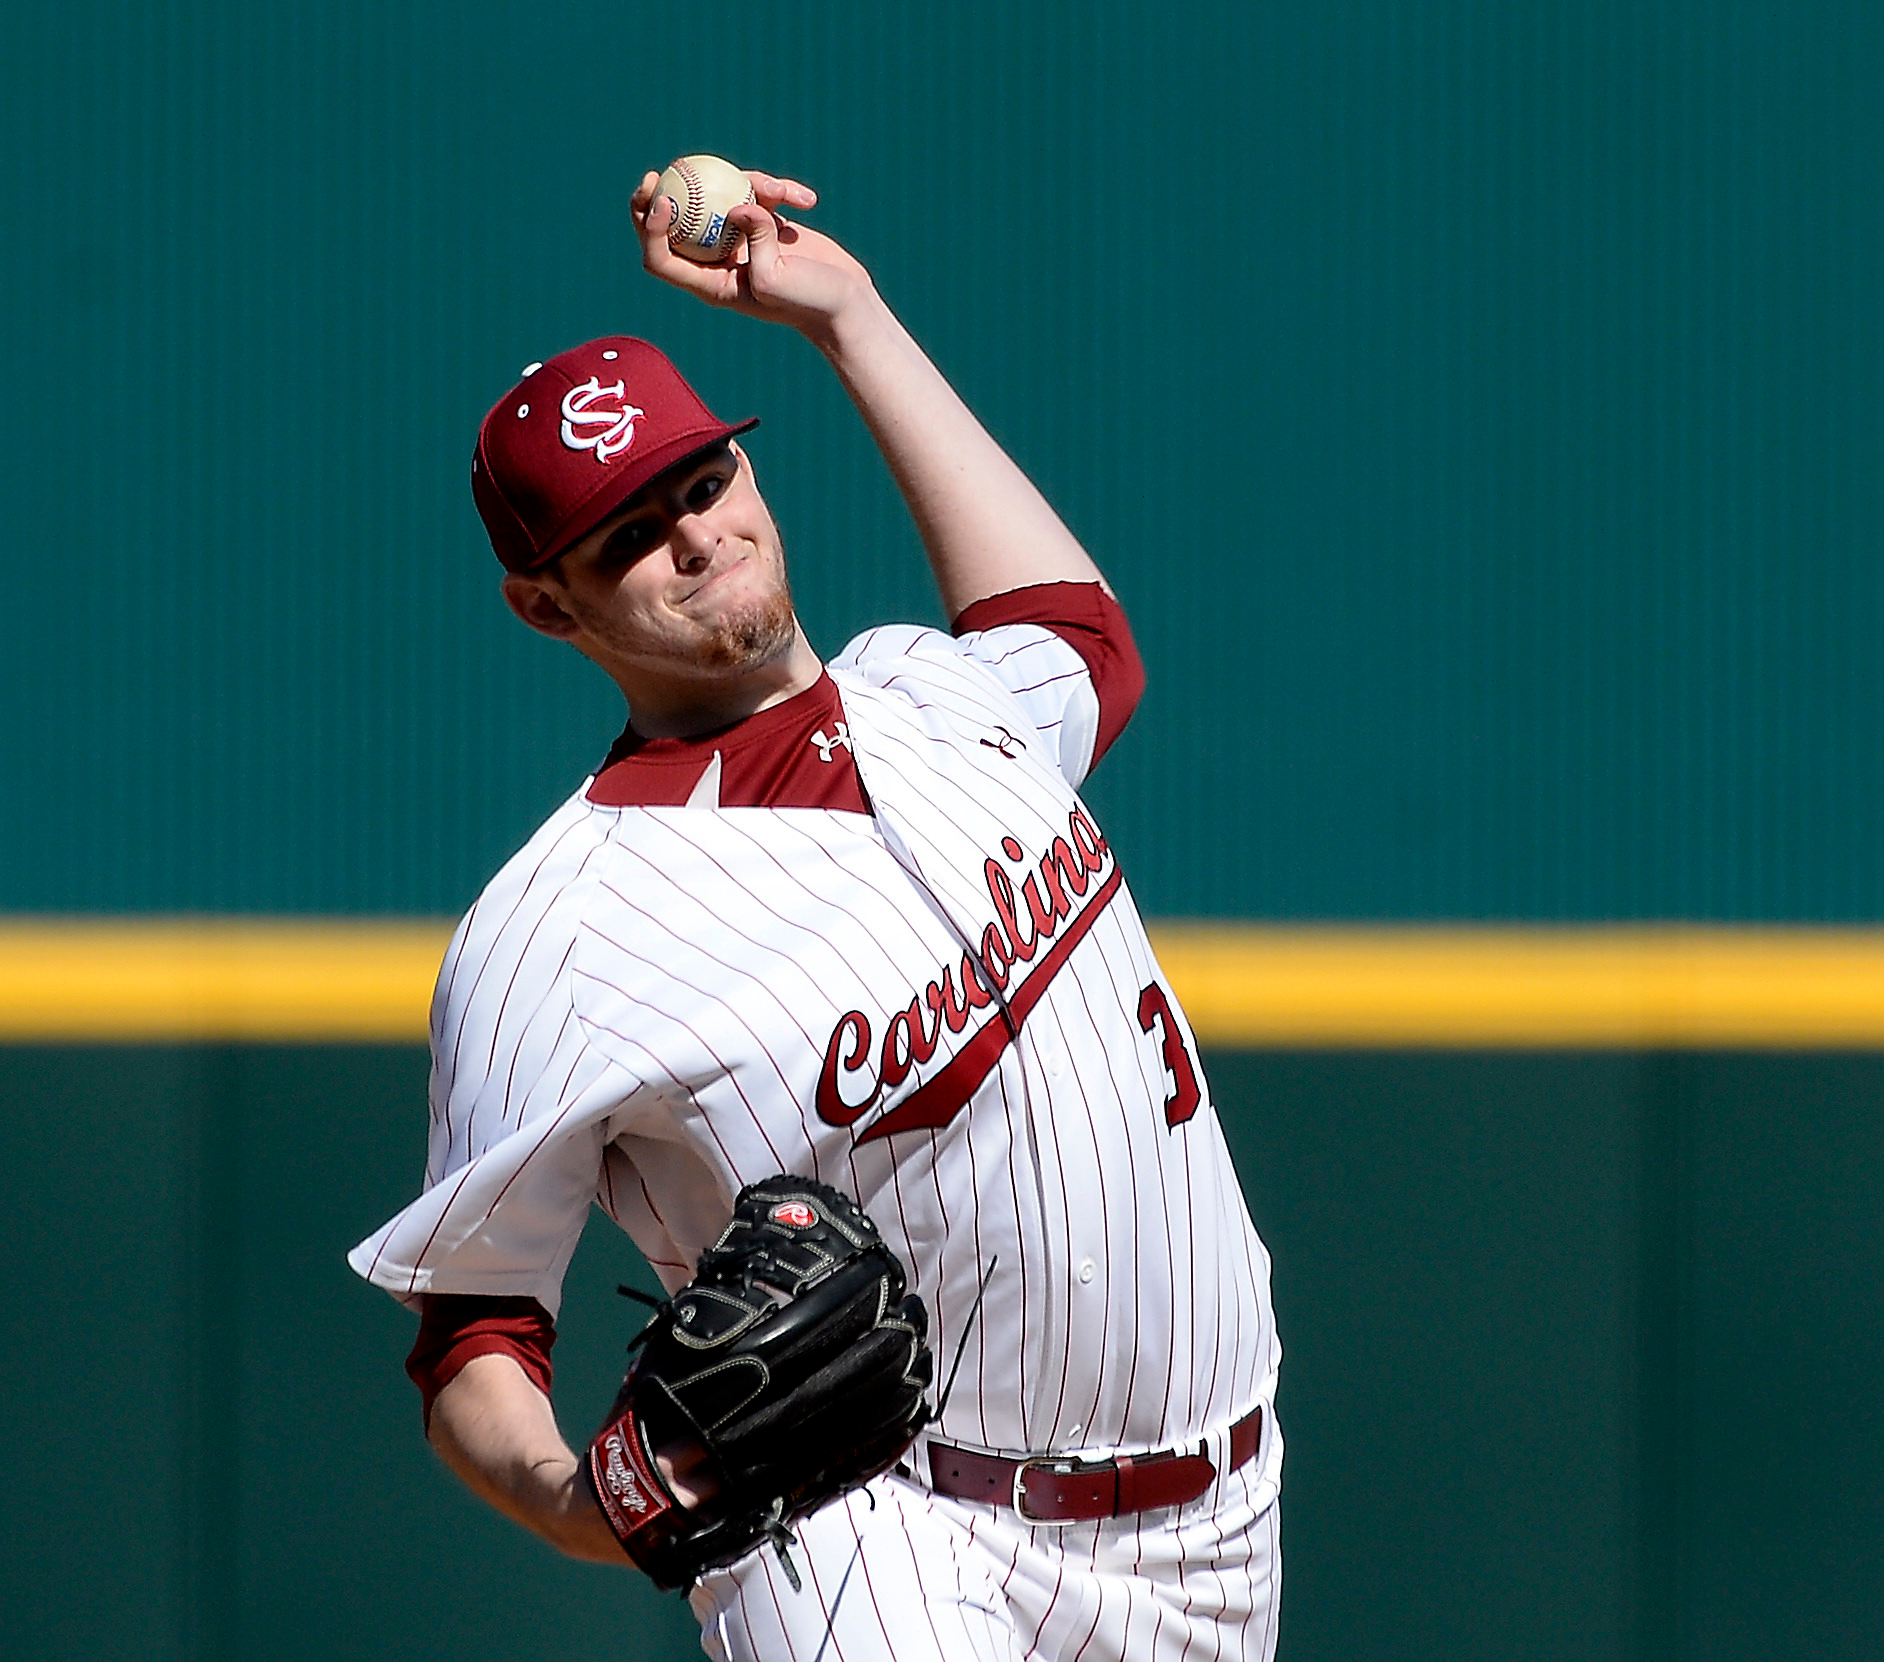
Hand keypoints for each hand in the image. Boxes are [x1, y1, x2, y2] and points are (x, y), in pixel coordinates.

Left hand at [630, 168, 877, 339]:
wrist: (845, 303)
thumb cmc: (808, 301)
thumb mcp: (776, 279)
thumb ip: (755, 241)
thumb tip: (740, 205)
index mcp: (710, 283)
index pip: (662, 258)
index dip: (652, 230)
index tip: (663, 203)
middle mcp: (720, 260)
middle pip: (675, 226)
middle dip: (658, 198)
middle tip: (659, 173)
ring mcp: (742, 239)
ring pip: (723, 197)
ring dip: (750, 184)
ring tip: (782, 193)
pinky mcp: (766, 223)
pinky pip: (759, 194)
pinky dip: (783, 190)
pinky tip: (807, 200)